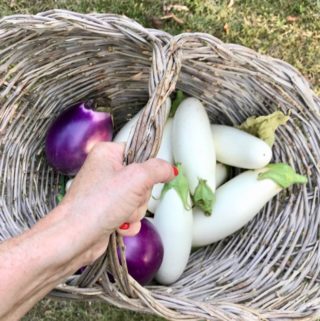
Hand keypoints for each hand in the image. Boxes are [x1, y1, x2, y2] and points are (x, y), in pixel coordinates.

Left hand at [60, 142, 174, 261]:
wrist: (74, 240)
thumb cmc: (97, 205)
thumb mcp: (136, 178)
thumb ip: (158, 169)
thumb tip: (171, 169)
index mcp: (107, 154)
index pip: (139, 152)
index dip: (147, 168)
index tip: (144, 179)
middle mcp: (105, 171)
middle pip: (142, 179)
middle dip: (139, 196)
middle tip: (127, 200)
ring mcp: (106, 192)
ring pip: (138, 199)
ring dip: (134, 211)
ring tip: (119, 215)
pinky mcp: (107, 211)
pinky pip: (130, 214)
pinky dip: (128, 222)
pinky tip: (118, 227)